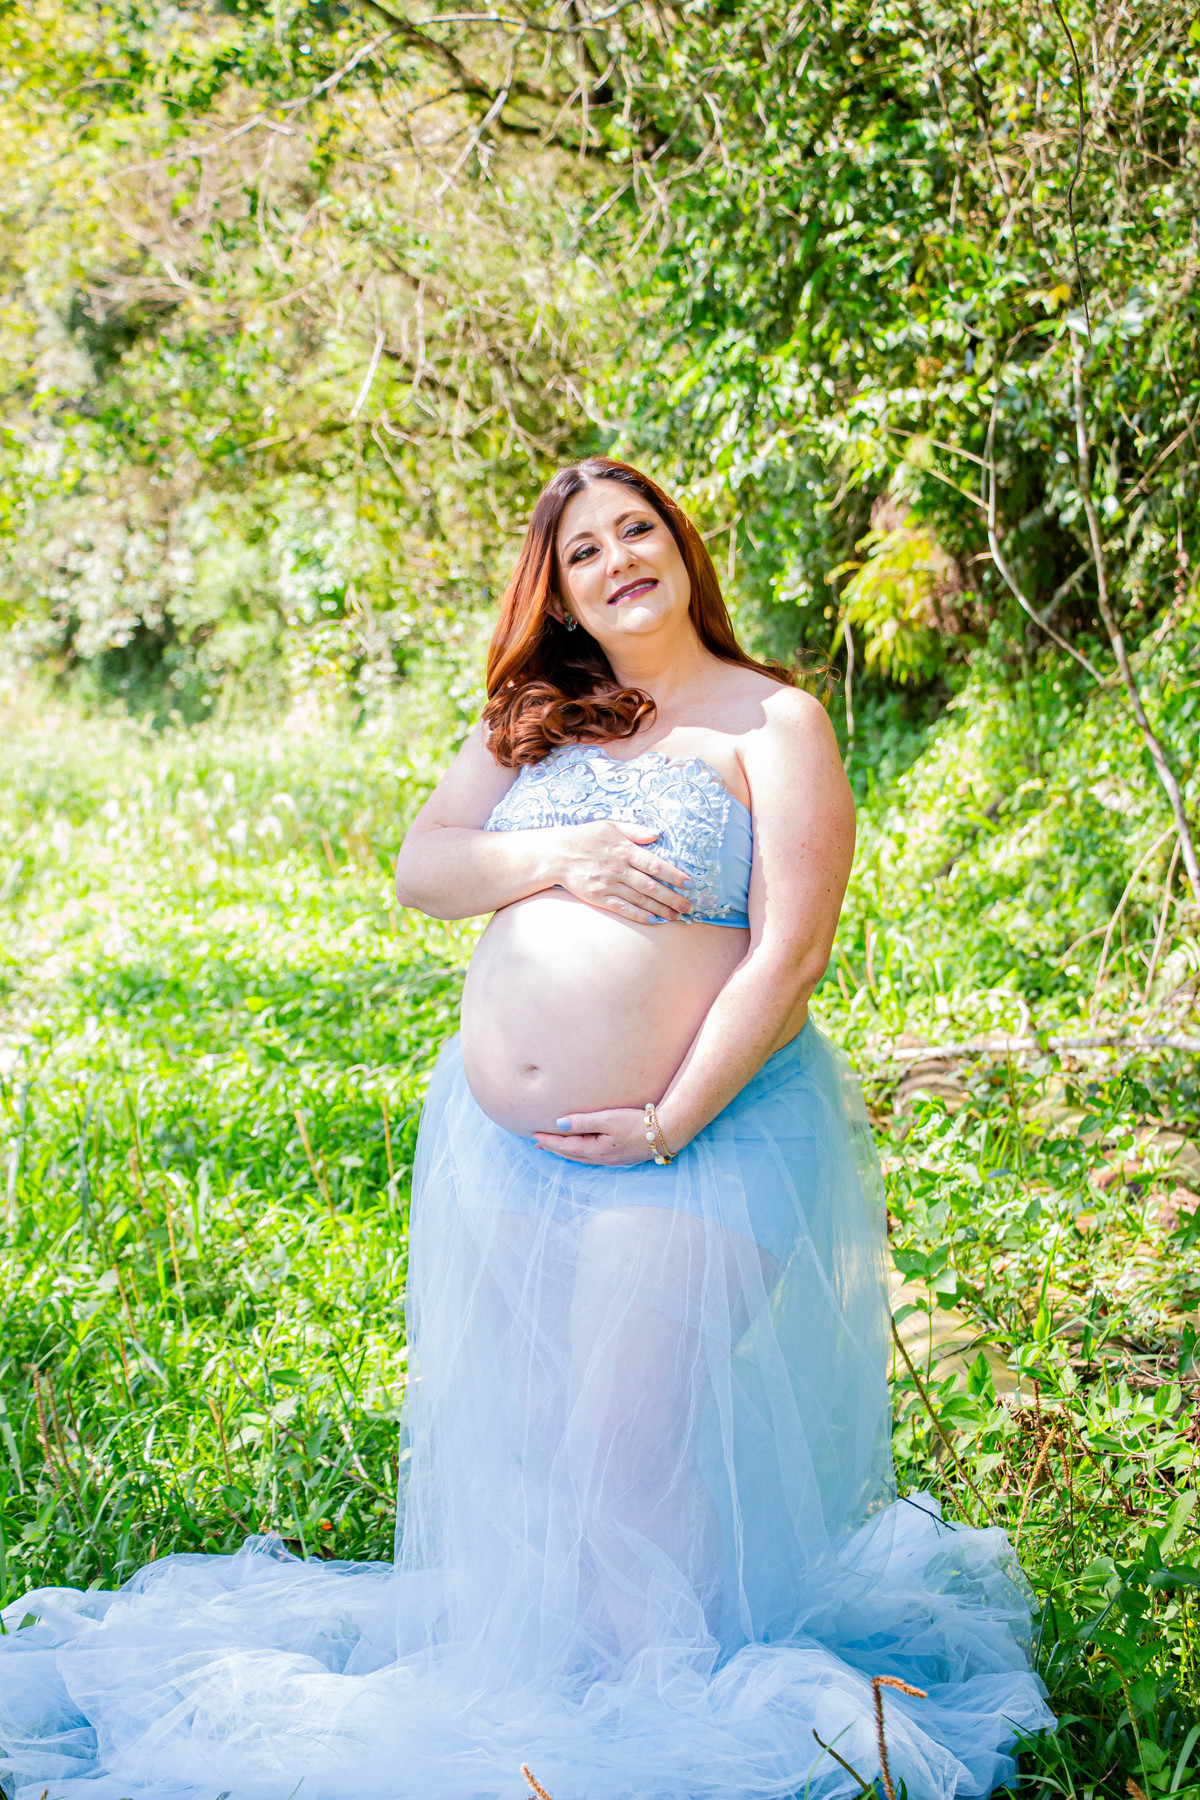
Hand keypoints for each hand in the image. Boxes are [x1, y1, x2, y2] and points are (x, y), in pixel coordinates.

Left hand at [533, 1107, 657, 1165]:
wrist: (666, 1133)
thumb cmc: (637, 1123)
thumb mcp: (607, 1118)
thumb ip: (582, 1121)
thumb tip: (558, 1123)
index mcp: (595, 1150)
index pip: (564, 1146)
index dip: (548, 1141)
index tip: (533, 1134)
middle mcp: (601, 1158)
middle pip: (570, 1155)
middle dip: (553, 1148)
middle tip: (538, 1142)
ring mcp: (610, 1160)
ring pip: (580, 1157)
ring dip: (565, 1152)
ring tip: (554, 1146)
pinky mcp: (619, 1157)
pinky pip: (591, 1157)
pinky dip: (579, 1152)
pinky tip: (581, 1149)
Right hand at [554, 820, 691, 923]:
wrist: (557, 854)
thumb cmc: (585, 837)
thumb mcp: (610, 826)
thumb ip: (635, 830)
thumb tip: (657, 834)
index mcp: (624, 850)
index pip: (655, 864)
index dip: (674, 875)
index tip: (689, 884)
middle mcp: (618, 868)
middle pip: (651, 886)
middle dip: (672, 898)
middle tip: (689, 907)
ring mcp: (608, 884)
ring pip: (640, 899)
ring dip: (660, 909)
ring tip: (676, 916)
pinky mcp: (598, 897)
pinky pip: (622, 908)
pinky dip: (638, 915)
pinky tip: (653, 920)